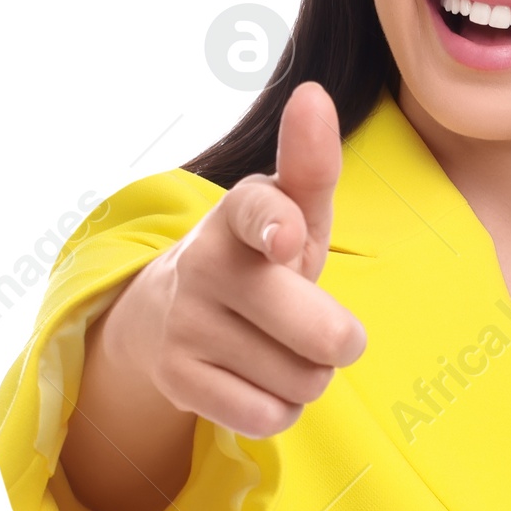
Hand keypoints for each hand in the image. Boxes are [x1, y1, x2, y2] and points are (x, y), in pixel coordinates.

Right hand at [105, 81, 366, 438]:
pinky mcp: (177, 380)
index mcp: (240, 214)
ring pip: (302, 381)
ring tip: (279, 349)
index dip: (275, 225)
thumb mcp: (291, 210)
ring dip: (308, 375)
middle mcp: (206, 265)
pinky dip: (281, 408)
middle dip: (339, 341)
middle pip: (319, 333)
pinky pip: (270, 417)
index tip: (285, 238)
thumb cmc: (260, 257)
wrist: (170, 315)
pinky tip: (258, 379)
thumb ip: (311, 163)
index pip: (257, 213)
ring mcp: (186, 325)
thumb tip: (312, 93)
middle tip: (323, 330)